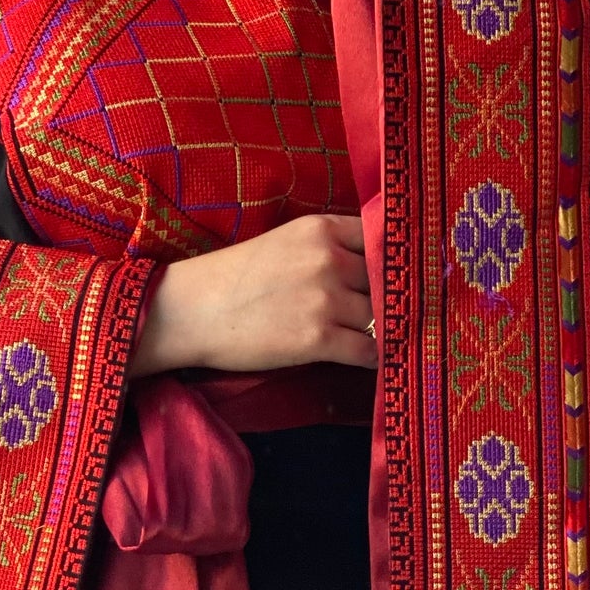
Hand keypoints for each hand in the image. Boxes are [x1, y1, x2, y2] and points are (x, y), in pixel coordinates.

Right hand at [132, 214, 375, 375]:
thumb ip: (328, 248)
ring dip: (380, 330)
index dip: (392, 262)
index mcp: (321, 229)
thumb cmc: (233, 279)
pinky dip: (374, 358)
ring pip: (380, 317)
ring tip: (373, 337)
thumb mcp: (285, 243)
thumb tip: (373, 270)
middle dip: (386, 299)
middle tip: (388, 313)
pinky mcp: (318, 338)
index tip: (398, 277)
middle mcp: (329, 259)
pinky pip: (369, 351)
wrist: (190, 312)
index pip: (382, 240)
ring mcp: (326, 299)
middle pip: (385, 281)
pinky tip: (367, 360)